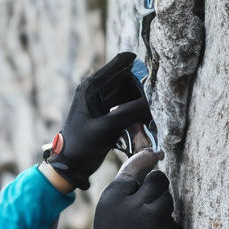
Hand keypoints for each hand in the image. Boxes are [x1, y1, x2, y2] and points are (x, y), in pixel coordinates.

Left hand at [44, 52, 151, 190]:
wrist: (72, 166)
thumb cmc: (82, 145)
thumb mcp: (106, 128)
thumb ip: (129, 113)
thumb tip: (153, 102)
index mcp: (91, 86)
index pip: (121, 62)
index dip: (140, 64)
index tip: (157, 74)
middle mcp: (98, 89)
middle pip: (129, 78)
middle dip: (144, 87)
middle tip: (157, 99)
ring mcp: (105, 102)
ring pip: (132, 93)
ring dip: (143, 101)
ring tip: (153, 112)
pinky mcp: (110, 114)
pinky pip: (129, 106)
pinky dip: (138, 112)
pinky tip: (147, 121)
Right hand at [83, 151, 183, 228]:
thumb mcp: (105, 218)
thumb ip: (122, 197)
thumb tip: (143, 177)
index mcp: (114, 197)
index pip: (136, 167)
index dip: (146, 159)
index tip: (153, 155)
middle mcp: (135, 202)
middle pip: (159, 180)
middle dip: (157, 188)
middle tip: (150, 201)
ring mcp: (156, 216)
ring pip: (168, 199)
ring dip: (162, 208)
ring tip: (149, 228)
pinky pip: (173, 220)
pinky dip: (167, 228)